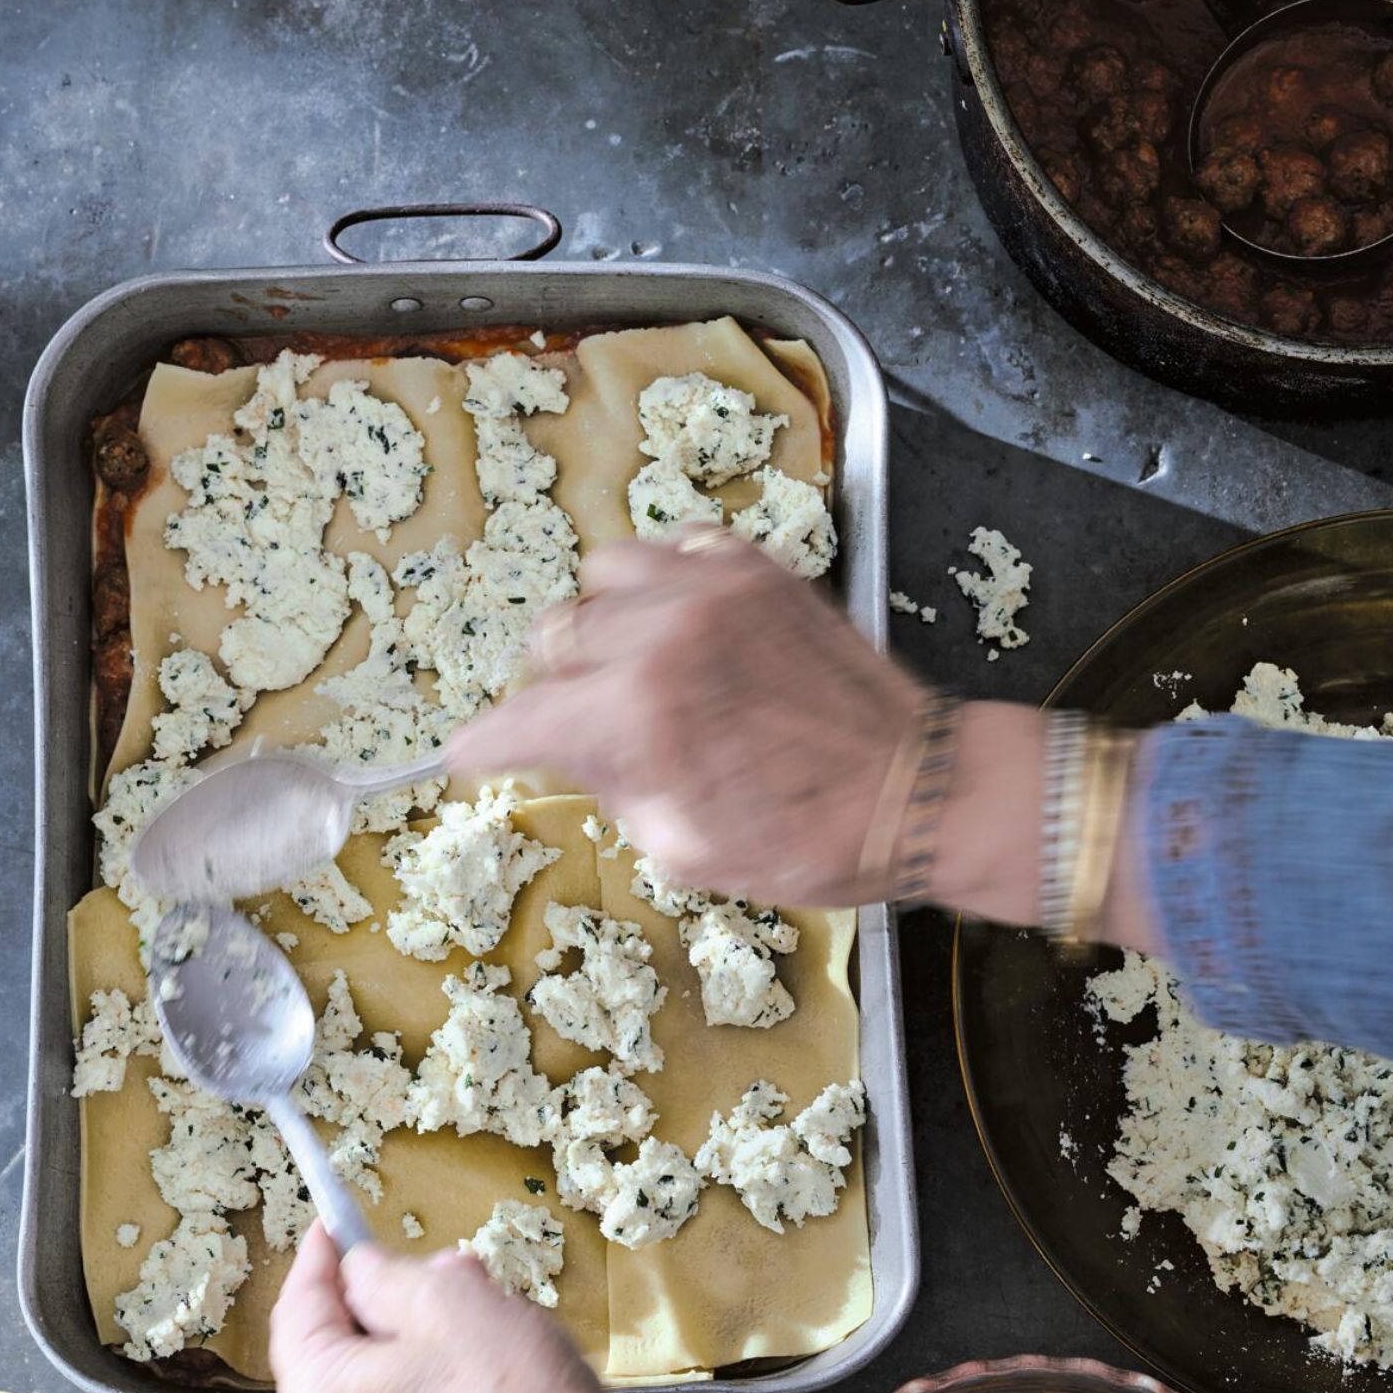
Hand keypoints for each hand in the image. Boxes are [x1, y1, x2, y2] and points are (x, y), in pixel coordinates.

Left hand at [270, 1226, 677, 1392]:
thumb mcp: (454, 1303)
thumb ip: (390, 1276)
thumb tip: (362, 1272)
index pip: (297, 1310)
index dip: (319, 1259)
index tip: (334, 1225)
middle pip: (330, 1359)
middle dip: (378, 1308)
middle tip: (436, 1273)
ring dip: (405, 1356)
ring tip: (475, 1329)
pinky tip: (480, 1390)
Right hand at [450, 531, 1162, 947]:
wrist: (920, 788)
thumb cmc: (809, 839)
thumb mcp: (685, 846)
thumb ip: (613, 786)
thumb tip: (573, 750)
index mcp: (637, 714)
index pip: (517, 719)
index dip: (485, 748)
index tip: (472, 758)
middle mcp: (664, 634)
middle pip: (554, 640)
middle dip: (558, 687)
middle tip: (588, 724)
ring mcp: (715, 589)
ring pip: (606, 579)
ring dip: (607, 623)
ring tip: (637, 664)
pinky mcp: (760, 569)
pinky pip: (676, 546)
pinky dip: (666, 581)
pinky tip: (686, 625)